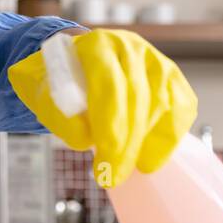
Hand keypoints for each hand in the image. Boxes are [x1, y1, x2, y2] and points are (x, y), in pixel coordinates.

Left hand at [7, 28, 197, 186]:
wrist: (72, 65)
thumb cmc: (56, 82)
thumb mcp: (41, 95)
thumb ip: (59, 115)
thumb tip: (88, 140)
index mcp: (95, 44)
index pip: (109, 87)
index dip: (110, 128)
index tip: (104, 163)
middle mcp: (129, 47)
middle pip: (137, 99)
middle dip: (126, 145)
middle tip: (111, 177)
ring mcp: (155, 59)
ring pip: (161, 106)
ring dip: (145, 143)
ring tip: (123, 169)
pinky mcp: (171, 77)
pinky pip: (181, 109)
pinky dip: (168, 138)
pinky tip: (149, 159)